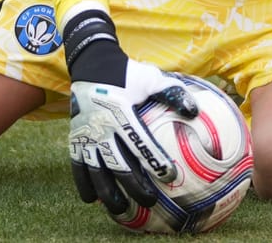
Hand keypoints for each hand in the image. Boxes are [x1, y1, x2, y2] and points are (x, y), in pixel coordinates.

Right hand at [69, 62, 195, 213]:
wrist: (91, 63)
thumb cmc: (127, 73)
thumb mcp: (151, 78)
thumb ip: (173, 93)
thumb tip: (196, 111)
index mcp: (122, 112)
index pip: (141, 142)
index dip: (156, 161)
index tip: (171, 176)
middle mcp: (102, 126)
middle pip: (119, 163)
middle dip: (134, 186)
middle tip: (150, 201)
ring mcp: (87, 133)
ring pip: (96, 169)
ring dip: (107, 191)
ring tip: (119, 209)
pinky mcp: (76, 136)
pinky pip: (77, 164)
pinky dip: (82, 182)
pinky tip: (90, 199)